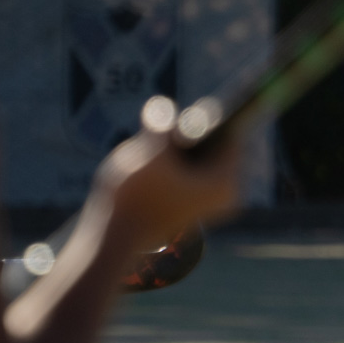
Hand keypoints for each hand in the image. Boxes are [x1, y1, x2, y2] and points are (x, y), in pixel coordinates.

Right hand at [93, 115, 243, 250]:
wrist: (111, 242)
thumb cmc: (133, 198)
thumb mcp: (148, 153)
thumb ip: (160, 126)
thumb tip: (161, 105)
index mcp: (226, 181)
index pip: (232, 136)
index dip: (216, 116)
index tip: (208, 100)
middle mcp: (225, 195)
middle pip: (217, 147)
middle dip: (194, 132)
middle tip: (174, 119)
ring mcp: (209, 203)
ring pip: (200, 159)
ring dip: (181, 146)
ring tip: (161, 135)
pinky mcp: (191, 208)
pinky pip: (190, 173)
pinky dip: (176, 161)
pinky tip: (156, 153)